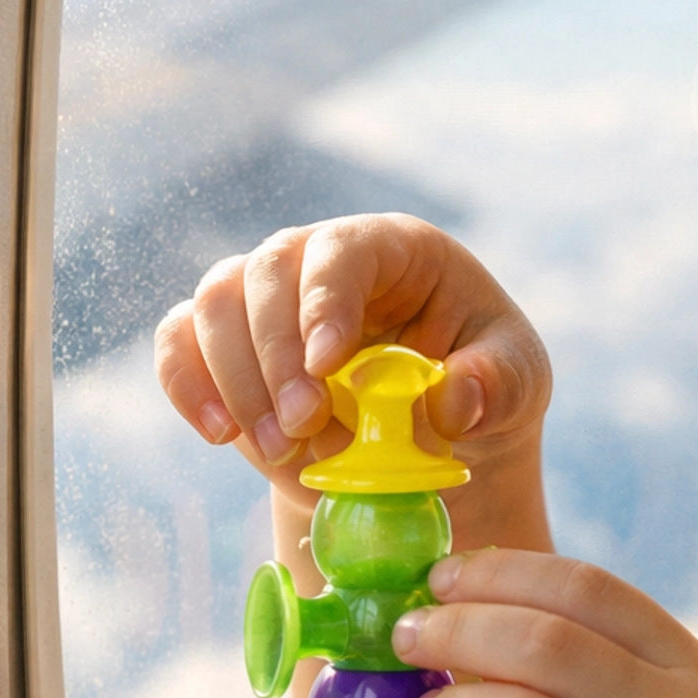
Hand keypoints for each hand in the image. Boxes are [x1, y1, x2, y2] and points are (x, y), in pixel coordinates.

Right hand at [153, 215, 551, 514]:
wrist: (434, 425)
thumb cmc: (482, 380)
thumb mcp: (517, 382)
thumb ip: (497, 385)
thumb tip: (452, 402)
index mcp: (393, 249)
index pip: (342, 250)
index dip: (325, 301)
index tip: (326, 366)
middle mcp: (318, 258)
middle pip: (264, 272)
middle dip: (275, 354)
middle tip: (302, 428)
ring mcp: (266, 298)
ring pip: (213, 304)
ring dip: (235, 380)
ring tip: (279, 448)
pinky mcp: (228, 345)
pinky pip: (180, 343)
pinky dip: (188, 387)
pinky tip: (219, 434)